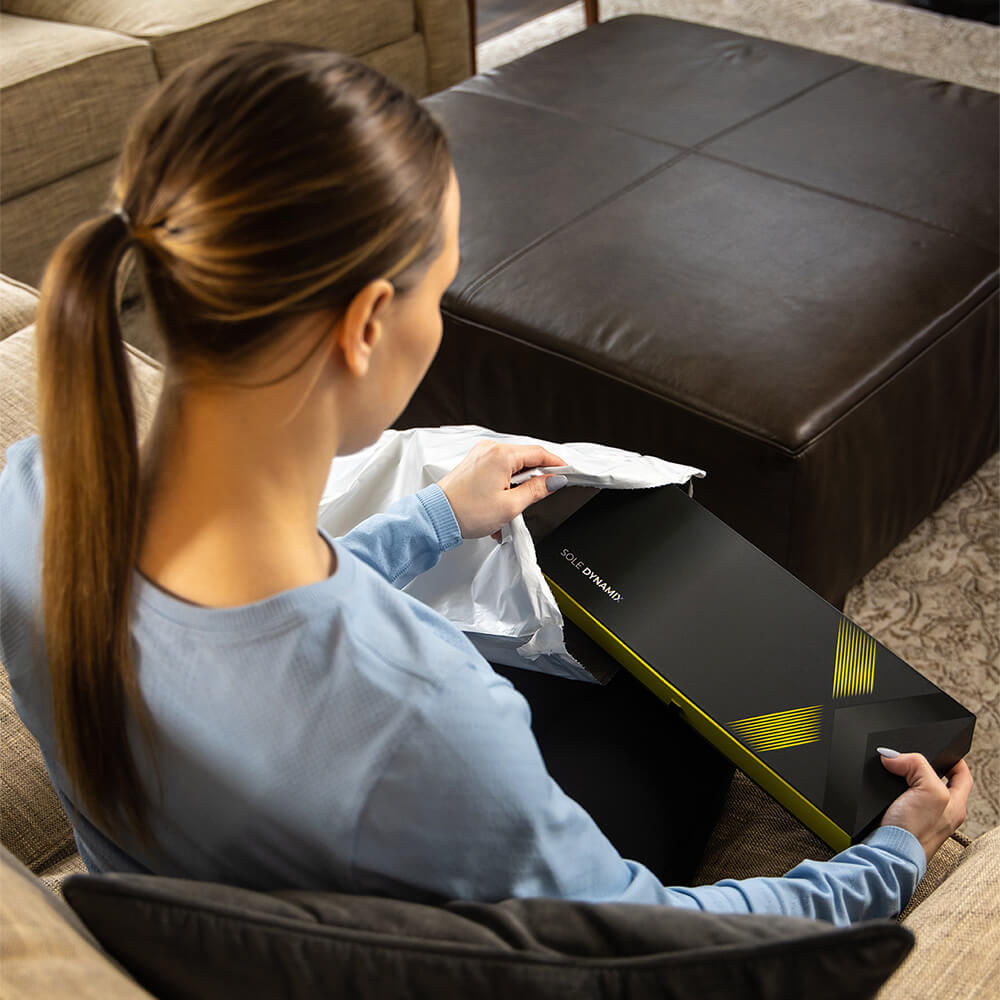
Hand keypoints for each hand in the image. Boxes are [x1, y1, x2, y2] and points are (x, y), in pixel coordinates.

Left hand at [437, 440, 568, 538]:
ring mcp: (480, 456)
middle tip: (542, 496)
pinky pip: (498, 471)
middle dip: (534, 479)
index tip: (568, 473)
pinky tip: (501, 507)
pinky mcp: (473, 464)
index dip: (556, 464)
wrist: (436, 518)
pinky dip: (504, 487)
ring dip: (517, 487)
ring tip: (512, 510)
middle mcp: (489, 449)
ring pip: (511, 467)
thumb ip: (537, 490)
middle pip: (525, 459)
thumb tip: (555, 481)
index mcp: (501, 455)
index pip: (539, 453)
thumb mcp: (510, 505)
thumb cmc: (466, 512)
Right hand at [879, 751, 972, 864]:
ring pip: (914, 789)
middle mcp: (941, 814)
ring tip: (893, 773)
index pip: (962, 775)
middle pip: (935, 780)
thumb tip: (893, 756)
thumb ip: (916, 765)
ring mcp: (920, 819)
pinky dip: (889, 792)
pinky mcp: (900, 823)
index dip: (953, 759)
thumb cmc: (914, 832)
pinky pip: (896, 800)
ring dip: (902, 779)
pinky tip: (883, 792)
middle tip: (907, 760)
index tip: (939, 750)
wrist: (888, 854)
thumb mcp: (928, 790)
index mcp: (956, 806)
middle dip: (921, 767)